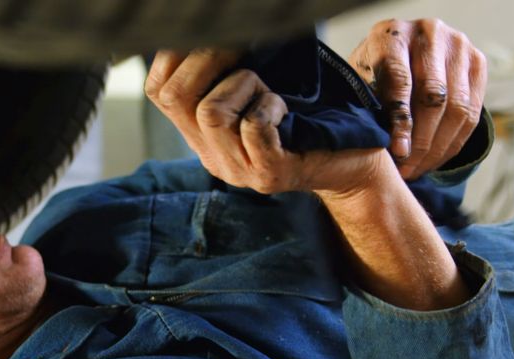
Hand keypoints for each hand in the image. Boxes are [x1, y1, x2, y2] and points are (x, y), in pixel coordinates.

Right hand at [144, 48, 382, 195]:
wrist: (355, 162)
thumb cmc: (312, 115)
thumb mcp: (258, 90)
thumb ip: (227, 72)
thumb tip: (207, 27)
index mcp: (202, 135)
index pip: (159, 91)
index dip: (177, 54)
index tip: (214, 40)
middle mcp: (213, 156)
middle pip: (174, 98)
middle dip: (207, 59)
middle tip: (242, 52)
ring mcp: (239, 171)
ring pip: (209, 113)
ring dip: (241, 84)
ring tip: (266, 90)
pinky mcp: (270, 175)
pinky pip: (252, 127)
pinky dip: (269, 105)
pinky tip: (286, 109)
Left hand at [348, 18, 486, 179]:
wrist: (400, 49)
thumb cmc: (372, 72)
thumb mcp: (360, 82)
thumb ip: (370, 105)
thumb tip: (384, 145)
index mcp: (393, 34)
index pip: (400, 80)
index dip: (401, 120)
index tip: (398, 152)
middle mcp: (430, 34)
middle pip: (434, 96)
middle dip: (422, 141)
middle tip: (407, 169)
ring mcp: (459, 47)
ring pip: (458, 108)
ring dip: (438, 147)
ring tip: (418, 170)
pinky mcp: (477, 63)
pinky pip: (472, 113)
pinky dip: (453, 143)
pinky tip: (434, 160)